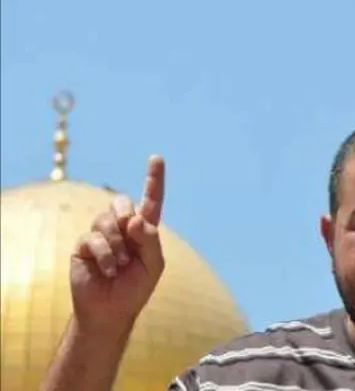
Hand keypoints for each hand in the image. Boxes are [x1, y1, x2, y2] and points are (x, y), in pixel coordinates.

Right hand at [70, 155, 165, 332]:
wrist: (110, 310)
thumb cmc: (135, 288)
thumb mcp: (154, 266)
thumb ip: (151, 240)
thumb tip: (135, 219)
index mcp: (144, 230)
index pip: (151, 200)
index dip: (153, 179)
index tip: (156, 158)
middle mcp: (122, 227)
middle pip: (122, 203)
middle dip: (127, 219)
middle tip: (131, 238)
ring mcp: (101, 234)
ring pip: (106, 219)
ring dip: (117, 244)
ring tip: (120, 264)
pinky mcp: (84, 245)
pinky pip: (92, 238)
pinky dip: (105, 255)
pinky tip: (108, 269)